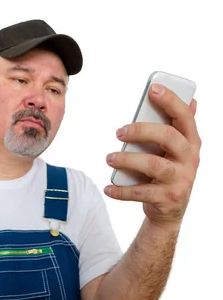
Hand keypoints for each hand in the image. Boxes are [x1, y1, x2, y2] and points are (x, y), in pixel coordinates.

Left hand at [104, 83, 200, 228]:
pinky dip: (121, 191)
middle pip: (167, 137)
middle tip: (119, 132)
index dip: (171, 101)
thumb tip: (192, 100)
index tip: (152, 89)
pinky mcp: (168, 199)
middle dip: (141, 131)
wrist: (170, 210)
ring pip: (153, 165)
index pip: (185, 116)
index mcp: (191, 142)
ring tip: (109, 158)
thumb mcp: (175, 150)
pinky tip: (108, 187)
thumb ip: (177, 128)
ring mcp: (181, 180)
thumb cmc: (168, 172)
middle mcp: (190, 159)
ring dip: (127, 159)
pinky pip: (141, 192)